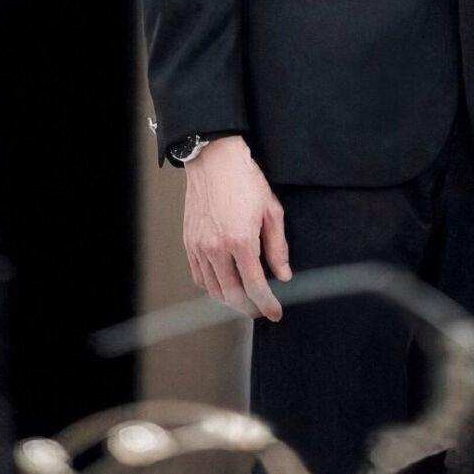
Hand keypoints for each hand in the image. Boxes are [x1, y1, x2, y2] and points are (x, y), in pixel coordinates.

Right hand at [182, 136, 291, 320]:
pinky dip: (212, 287)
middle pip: (232, 294)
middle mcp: (217, 247)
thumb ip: (277, 246)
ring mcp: (200, 246)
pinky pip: (199, 276)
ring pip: (214, 289)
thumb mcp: (271, 210)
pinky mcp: (189, 242)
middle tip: (261, 310)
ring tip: (245, 300)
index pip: (255, 286)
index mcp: (241, 240)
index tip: (275, 313)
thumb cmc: (245, 180)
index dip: (267, 304)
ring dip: (230, 300)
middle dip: (249, 308)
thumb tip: (283, 274)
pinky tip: (225, 285)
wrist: (215, 160)